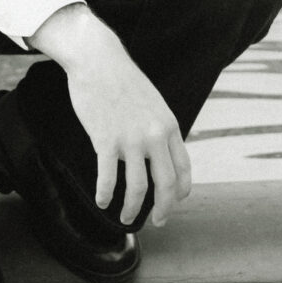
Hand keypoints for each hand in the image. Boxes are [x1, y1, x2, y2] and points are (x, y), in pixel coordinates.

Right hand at [67, 47, 191, 225]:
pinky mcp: (105, 140)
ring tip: (125, 217)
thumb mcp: (153, 102)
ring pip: (137, 188)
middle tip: (156, 222)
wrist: (98, 60)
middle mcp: (154, 135)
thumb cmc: (122, 79)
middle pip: (165, 184)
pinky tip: (101, 201)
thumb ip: (158, 127)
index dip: (180, 191)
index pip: (183, 168)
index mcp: (169, 125)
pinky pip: (107, 178)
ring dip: (131, 209)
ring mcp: (130, 139)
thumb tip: (159, 152)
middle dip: (163, 210)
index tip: (173, 202)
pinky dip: (104, 194)